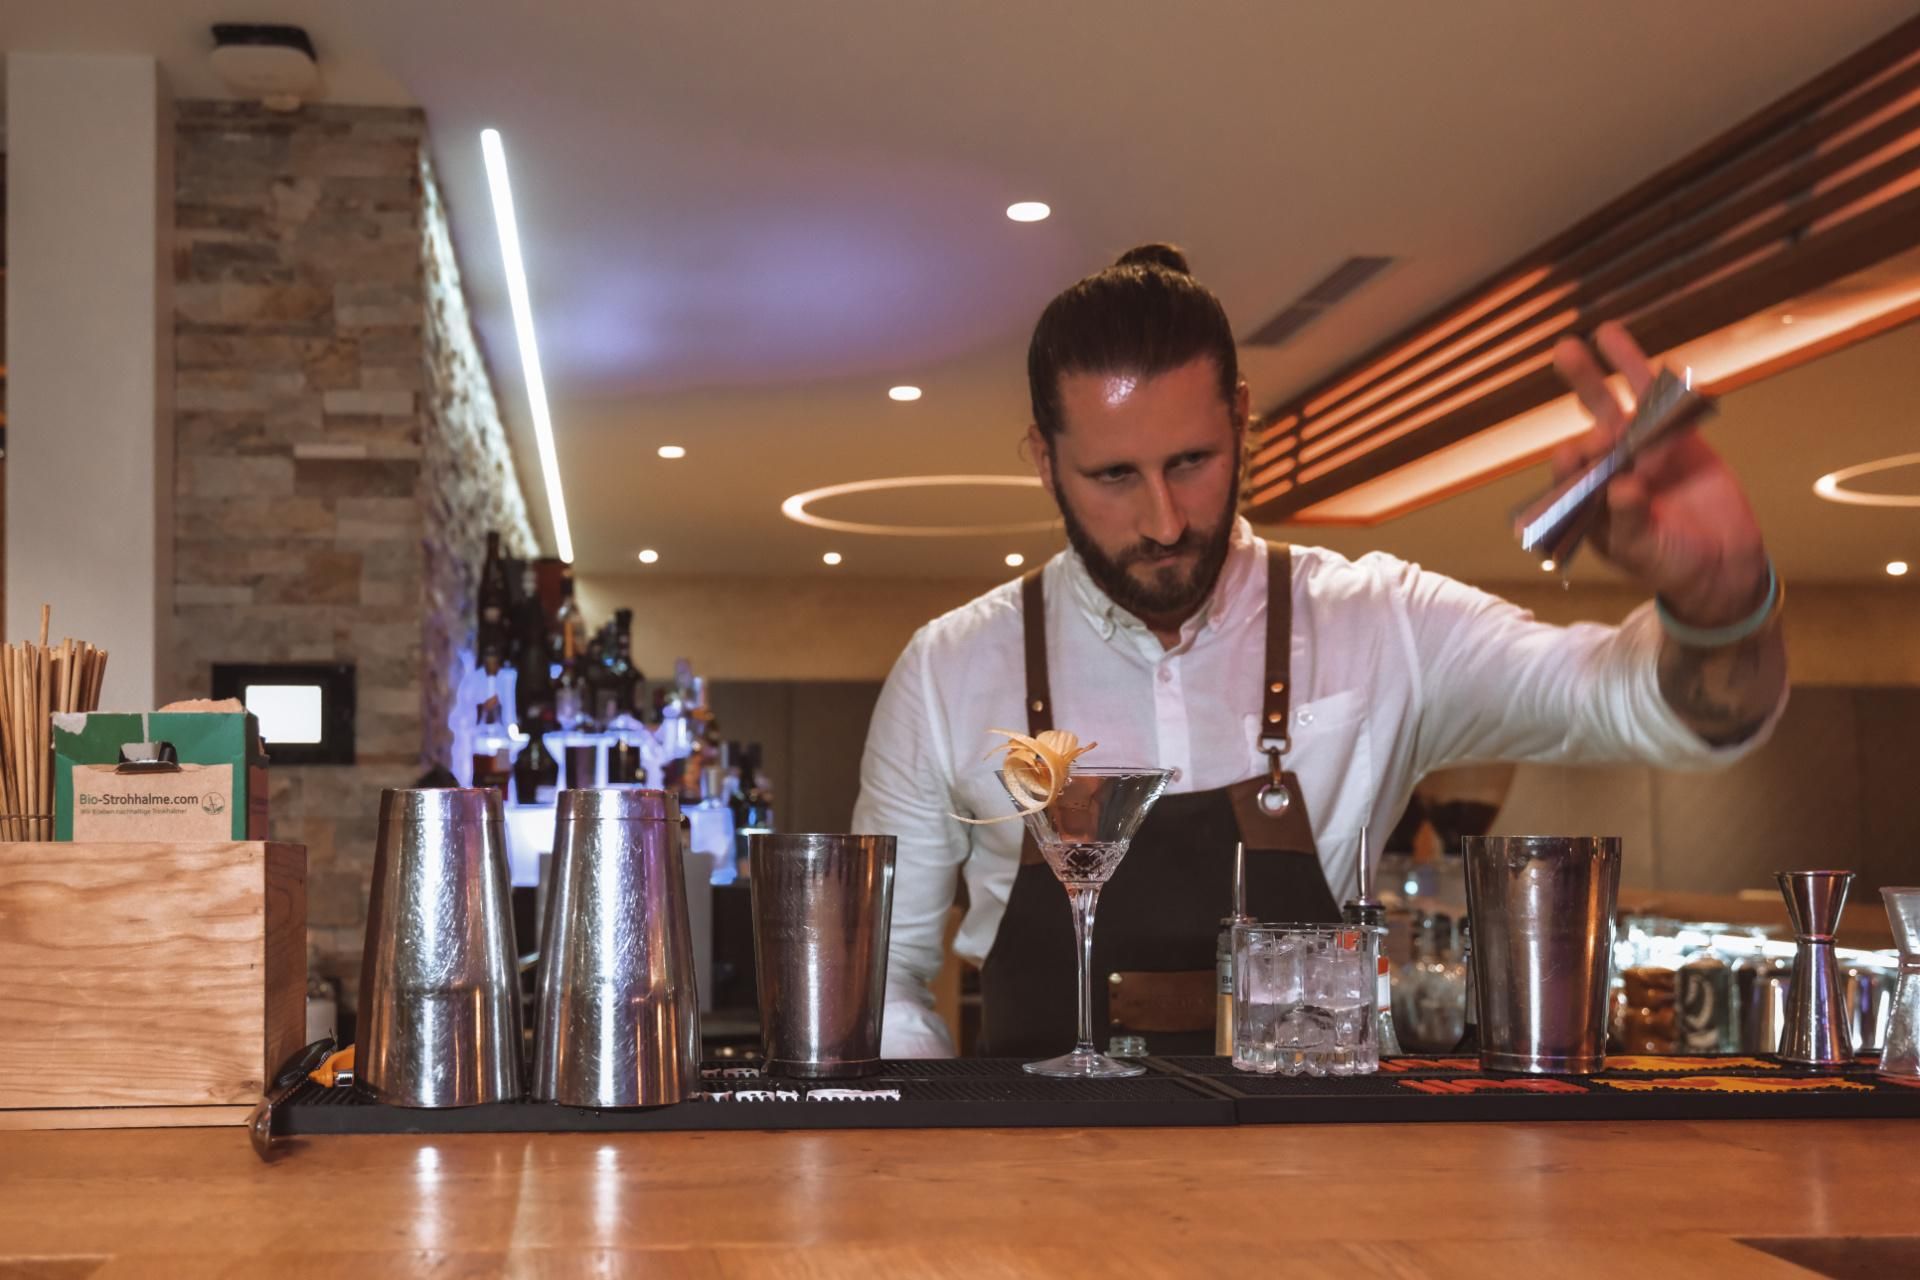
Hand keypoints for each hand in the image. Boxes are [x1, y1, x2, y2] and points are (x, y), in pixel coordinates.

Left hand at [1550, 322, 1769, 625]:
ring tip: (1602, 332)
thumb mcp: (1644, 551)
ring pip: (1630, 404)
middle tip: (1566, 350)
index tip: (1574, 452)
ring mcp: (1647, 452)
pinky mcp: (1682, 444)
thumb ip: (1628, 521)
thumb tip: (1621, 488)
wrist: (1722, 566)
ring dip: (1616, 369)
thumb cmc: (1670, 565)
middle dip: (1583, 386)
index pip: (1572, 470)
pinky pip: (1672, 410)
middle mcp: (1613, 468)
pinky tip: (1661, 360)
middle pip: (1594, 422)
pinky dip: (1667, 385)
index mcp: (1590, 498)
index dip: (1571, 457)